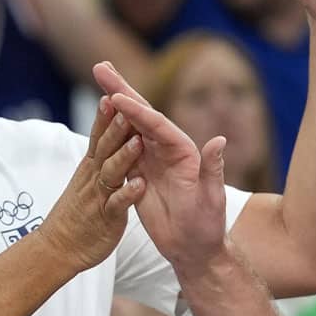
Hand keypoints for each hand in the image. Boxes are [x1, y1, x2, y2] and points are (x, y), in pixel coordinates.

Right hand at [36, 88, 146, 270]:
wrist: (58, 249)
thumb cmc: (77, 212)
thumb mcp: (87, 179)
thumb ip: (100, 155)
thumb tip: (108, 132)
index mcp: (92, 165)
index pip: (100, 134)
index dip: (107, 114)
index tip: (113, 91)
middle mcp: (94, 176)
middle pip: (105, 146)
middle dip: (115, 124)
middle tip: (123, 101)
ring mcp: (99, 196)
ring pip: (112, 172)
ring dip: (124, 156)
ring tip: (137, 141)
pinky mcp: (106, 218)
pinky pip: (118, 205)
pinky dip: (128, 195)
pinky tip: (140, 186)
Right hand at [92, 61, 230, 273]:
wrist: (195, 248)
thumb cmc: (206, 226)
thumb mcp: (210, 199)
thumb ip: (212, 169)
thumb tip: (218, 140)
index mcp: (182, 151)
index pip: (156, 124)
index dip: (136, 110)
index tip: (116, 95)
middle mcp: (166, 150)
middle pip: (141, 115)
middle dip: (121, 89)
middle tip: (99, 66)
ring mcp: (151, 160)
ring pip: (129, 126)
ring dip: (113, 104)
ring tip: (98, 81)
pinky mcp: (139, 173)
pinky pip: (122, 148)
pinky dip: (110, 131)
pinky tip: (98, 117)